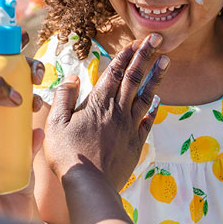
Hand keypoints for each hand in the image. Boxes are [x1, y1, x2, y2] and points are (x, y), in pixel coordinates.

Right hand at [44, 33, 168, 190]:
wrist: (90, 184)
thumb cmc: (68, 154)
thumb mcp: (56, 123)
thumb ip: (64, 97)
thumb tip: (73, 78)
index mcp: (98, 103)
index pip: (115, 72)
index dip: (126, 55)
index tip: (136, 41)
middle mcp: (118, 111)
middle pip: (134, 78)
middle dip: (145, 56)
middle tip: (156, 39)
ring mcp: (129, 127)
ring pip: (146, 96)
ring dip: (156, 76)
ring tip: (166, 60)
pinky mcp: (136, 143)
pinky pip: (148, 121)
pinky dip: (153, 108)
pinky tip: (158, 100)